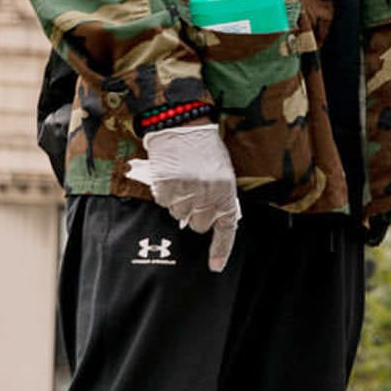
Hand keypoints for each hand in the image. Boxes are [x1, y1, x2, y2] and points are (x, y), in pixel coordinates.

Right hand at [124, 123, 240, 271]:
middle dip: (195, 214)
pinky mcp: (167, 187)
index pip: (226, 228)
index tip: (215, 267)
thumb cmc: (204, 148)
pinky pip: (163, 203)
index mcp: (226, 190)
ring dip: (178, 202)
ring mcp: (187, 191)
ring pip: (178, 215)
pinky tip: (170, 176)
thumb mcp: (221, 171)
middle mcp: (209, 194)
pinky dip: (164, 193)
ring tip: (182, 179)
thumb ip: (218, 196)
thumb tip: (206, 221)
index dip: (221, 250)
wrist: (183, 123)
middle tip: (193, 193)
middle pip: (198, 225)